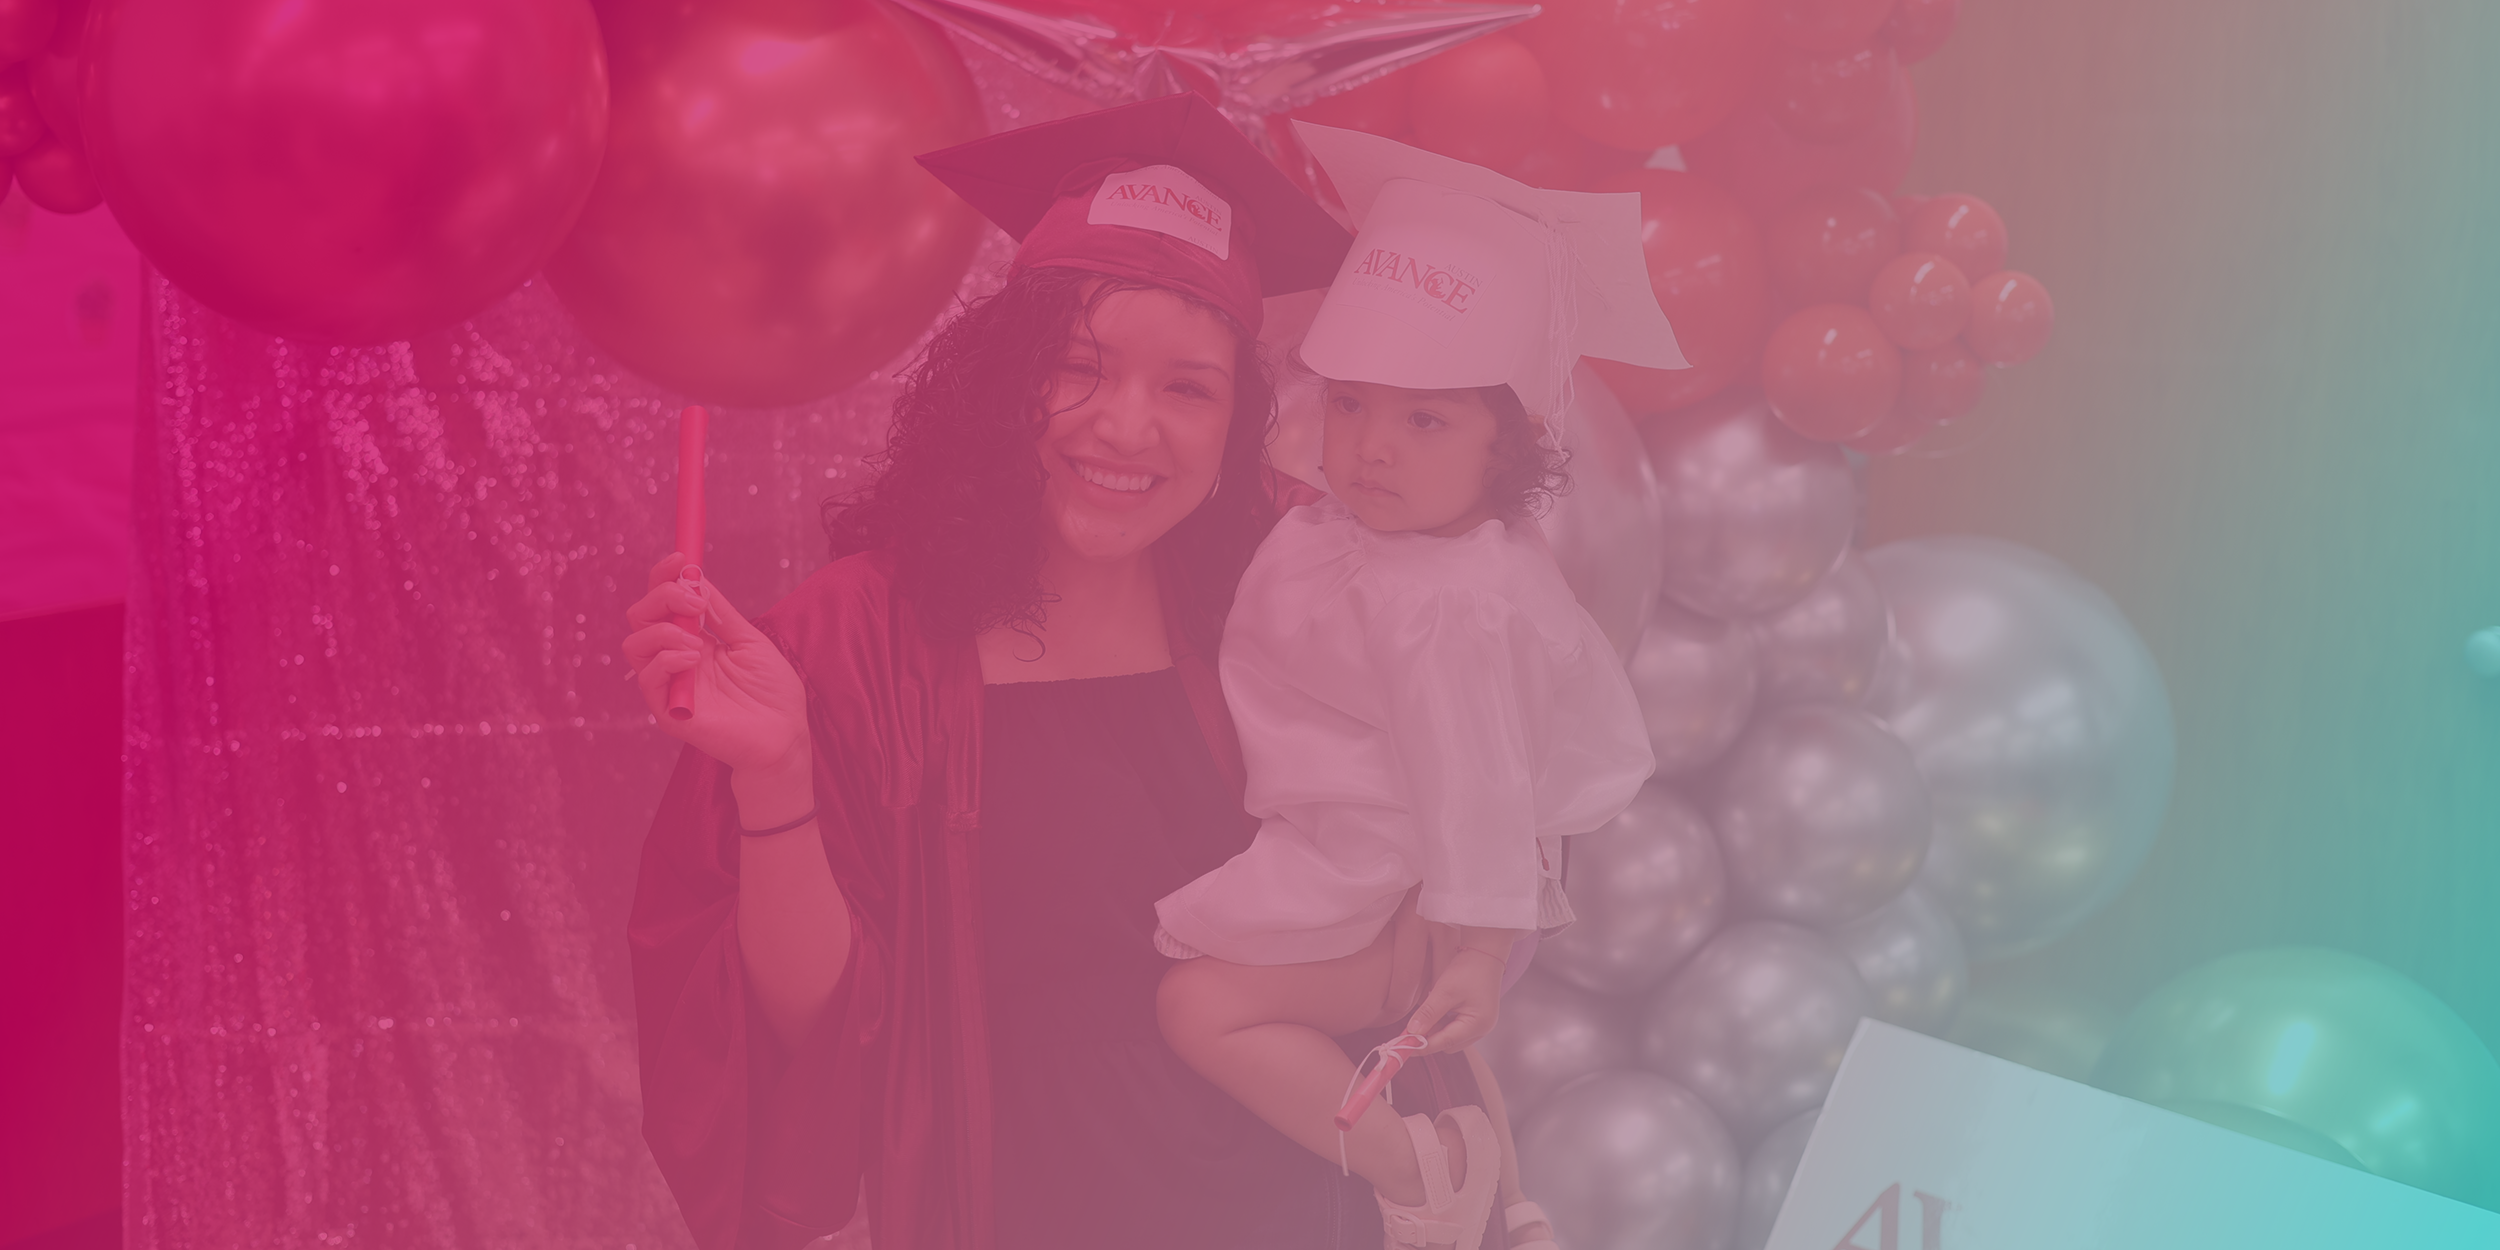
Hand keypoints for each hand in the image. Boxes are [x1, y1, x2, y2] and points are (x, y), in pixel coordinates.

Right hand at [622, 553, 809, 782]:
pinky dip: (667, 659)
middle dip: (661, 596)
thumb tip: (697, 579)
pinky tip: (695, 659)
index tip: (680, 557)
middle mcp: (675, 659)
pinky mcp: (669, 711)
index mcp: (694, 639)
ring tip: (698, 639)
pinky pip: (648, 679)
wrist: (784, 737)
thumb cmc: (773, 692)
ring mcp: (670, 684)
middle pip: (641, 616)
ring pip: (634, 645)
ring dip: (663, 630)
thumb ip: (721, 614)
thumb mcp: (750, 641)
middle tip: (694, 602)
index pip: (663, 603)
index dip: (664, 576)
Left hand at [1406, 945, 1507, 1055]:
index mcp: (1477, 1024)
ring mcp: (1481, 1025)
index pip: (1444, 1042)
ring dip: (1436, 1030)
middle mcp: (1482, 1029)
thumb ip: (1428, 1014)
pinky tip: (1437, 1010)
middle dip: (1429, 1037)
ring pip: (1451, 1038)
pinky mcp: (1477, 1019)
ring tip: (1426, 1013)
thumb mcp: (1444, 991)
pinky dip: (1443, 1024)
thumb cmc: (1469, 970)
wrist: (1485, 953)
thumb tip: (1412, 1033)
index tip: (1402, 1046)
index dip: (1422, 1046)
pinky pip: (1456, 1029)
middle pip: (1448, 1044)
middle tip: (1410, 1026)